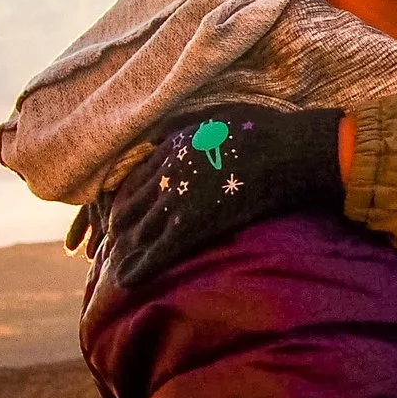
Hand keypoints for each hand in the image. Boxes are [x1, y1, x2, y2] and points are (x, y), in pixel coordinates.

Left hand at [99, 104, 344, 288]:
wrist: (286, 151)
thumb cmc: (264, 132)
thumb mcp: (219, 115)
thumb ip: (187, 125)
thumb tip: (157, 135)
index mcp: (173, 149)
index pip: (136, 181)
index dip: (125, 203)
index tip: (119, 218)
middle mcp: (167, 174)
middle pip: (130, 208)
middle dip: (119, 232)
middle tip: (111, 249)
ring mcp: (177, 200)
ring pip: (138, 233)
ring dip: (124, 253)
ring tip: (114, 269)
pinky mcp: (191, 225)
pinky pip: (156, 252)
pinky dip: (138, 269)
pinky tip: (124, 282)